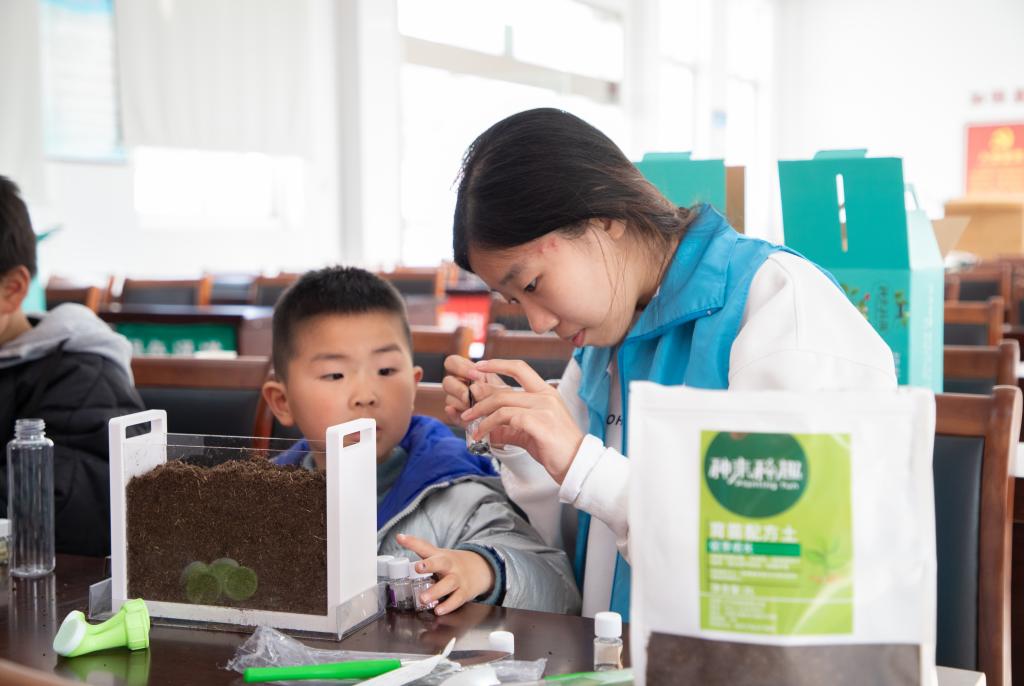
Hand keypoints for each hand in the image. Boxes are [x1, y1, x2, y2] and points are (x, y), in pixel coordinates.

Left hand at [396, 533, 495, 615]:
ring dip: (436, 591)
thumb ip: (418, 546)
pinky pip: (457, 600)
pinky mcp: (464, 592)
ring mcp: (458, 579)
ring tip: (423, 599)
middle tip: (418, 568)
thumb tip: (399, 536)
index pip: (424, 547)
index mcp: (440, 555)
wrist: (480, 568)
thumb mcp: (437, 553)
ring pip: (448, 584)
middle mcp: (449, 566)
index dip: (413, 543)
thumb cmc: (451, 562)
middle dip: (430, 564)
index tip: (401, 539)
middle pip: (441, 563)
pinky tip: (438, 610)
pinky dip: (448, 606)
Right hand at [441, 355, 509, 429]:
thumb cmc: (507, 399)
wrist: (509, 418)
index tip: (476, 376)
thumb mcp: (502, 391)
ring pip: (449, 398)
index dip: (460, 367)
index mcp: (470, 372)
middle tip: (469, 395)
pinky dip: (454, 414)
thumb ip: (489, 388)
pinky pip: (450, 414)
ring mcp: (458, 401)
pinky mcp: (458, 417)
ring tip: (476, 408)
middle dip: (458, 388)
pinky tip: (462, 415)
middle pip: (446, 381)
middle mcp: (460, 385)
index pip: (452, 362)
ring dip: (462, 403)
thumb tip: (474, 388)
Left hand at [459, 358, 583, 483]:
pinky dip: (490, 426)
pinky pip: (507, 419)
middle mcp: (545, 396)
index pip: (520, 368)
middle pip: (504, 391)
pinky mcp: (539, 423)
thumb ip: (511, 423)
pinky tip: (484, 436)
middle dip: (480, 400)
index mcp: (546, 392)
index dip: (497, 364)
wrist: (576, 464)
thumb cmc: (555, 448)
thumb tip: (488, 424)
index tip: (479, 366)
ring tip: (473, 427)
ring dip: (482, 416)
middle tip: (467, 410)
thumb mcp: (532, 430)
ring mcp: (544, 408)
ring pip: (502, 404)